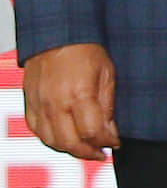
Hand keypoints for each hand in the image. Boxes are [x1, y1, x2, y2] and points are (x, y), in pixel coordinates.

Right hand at [21, 43, 118, 159]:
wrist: (56, 34)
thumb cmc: (84, 48)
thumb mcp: (107, 72)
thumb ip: (107, 104)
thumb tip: (110, 131)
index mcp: (79, 94)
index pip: (93, 132)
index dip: (106, 142)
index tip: (115, 142)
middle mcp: (56, 104)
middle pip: (70, 143)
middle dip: (89, 152)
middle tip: (101, 153)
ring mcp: (40, 105)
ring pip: (52, 141)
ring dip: (70, 150)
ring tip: (85, 149)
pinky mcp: (30, 104)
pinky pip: (38, 131)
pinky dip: (52, 140)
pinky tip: (65, 139)